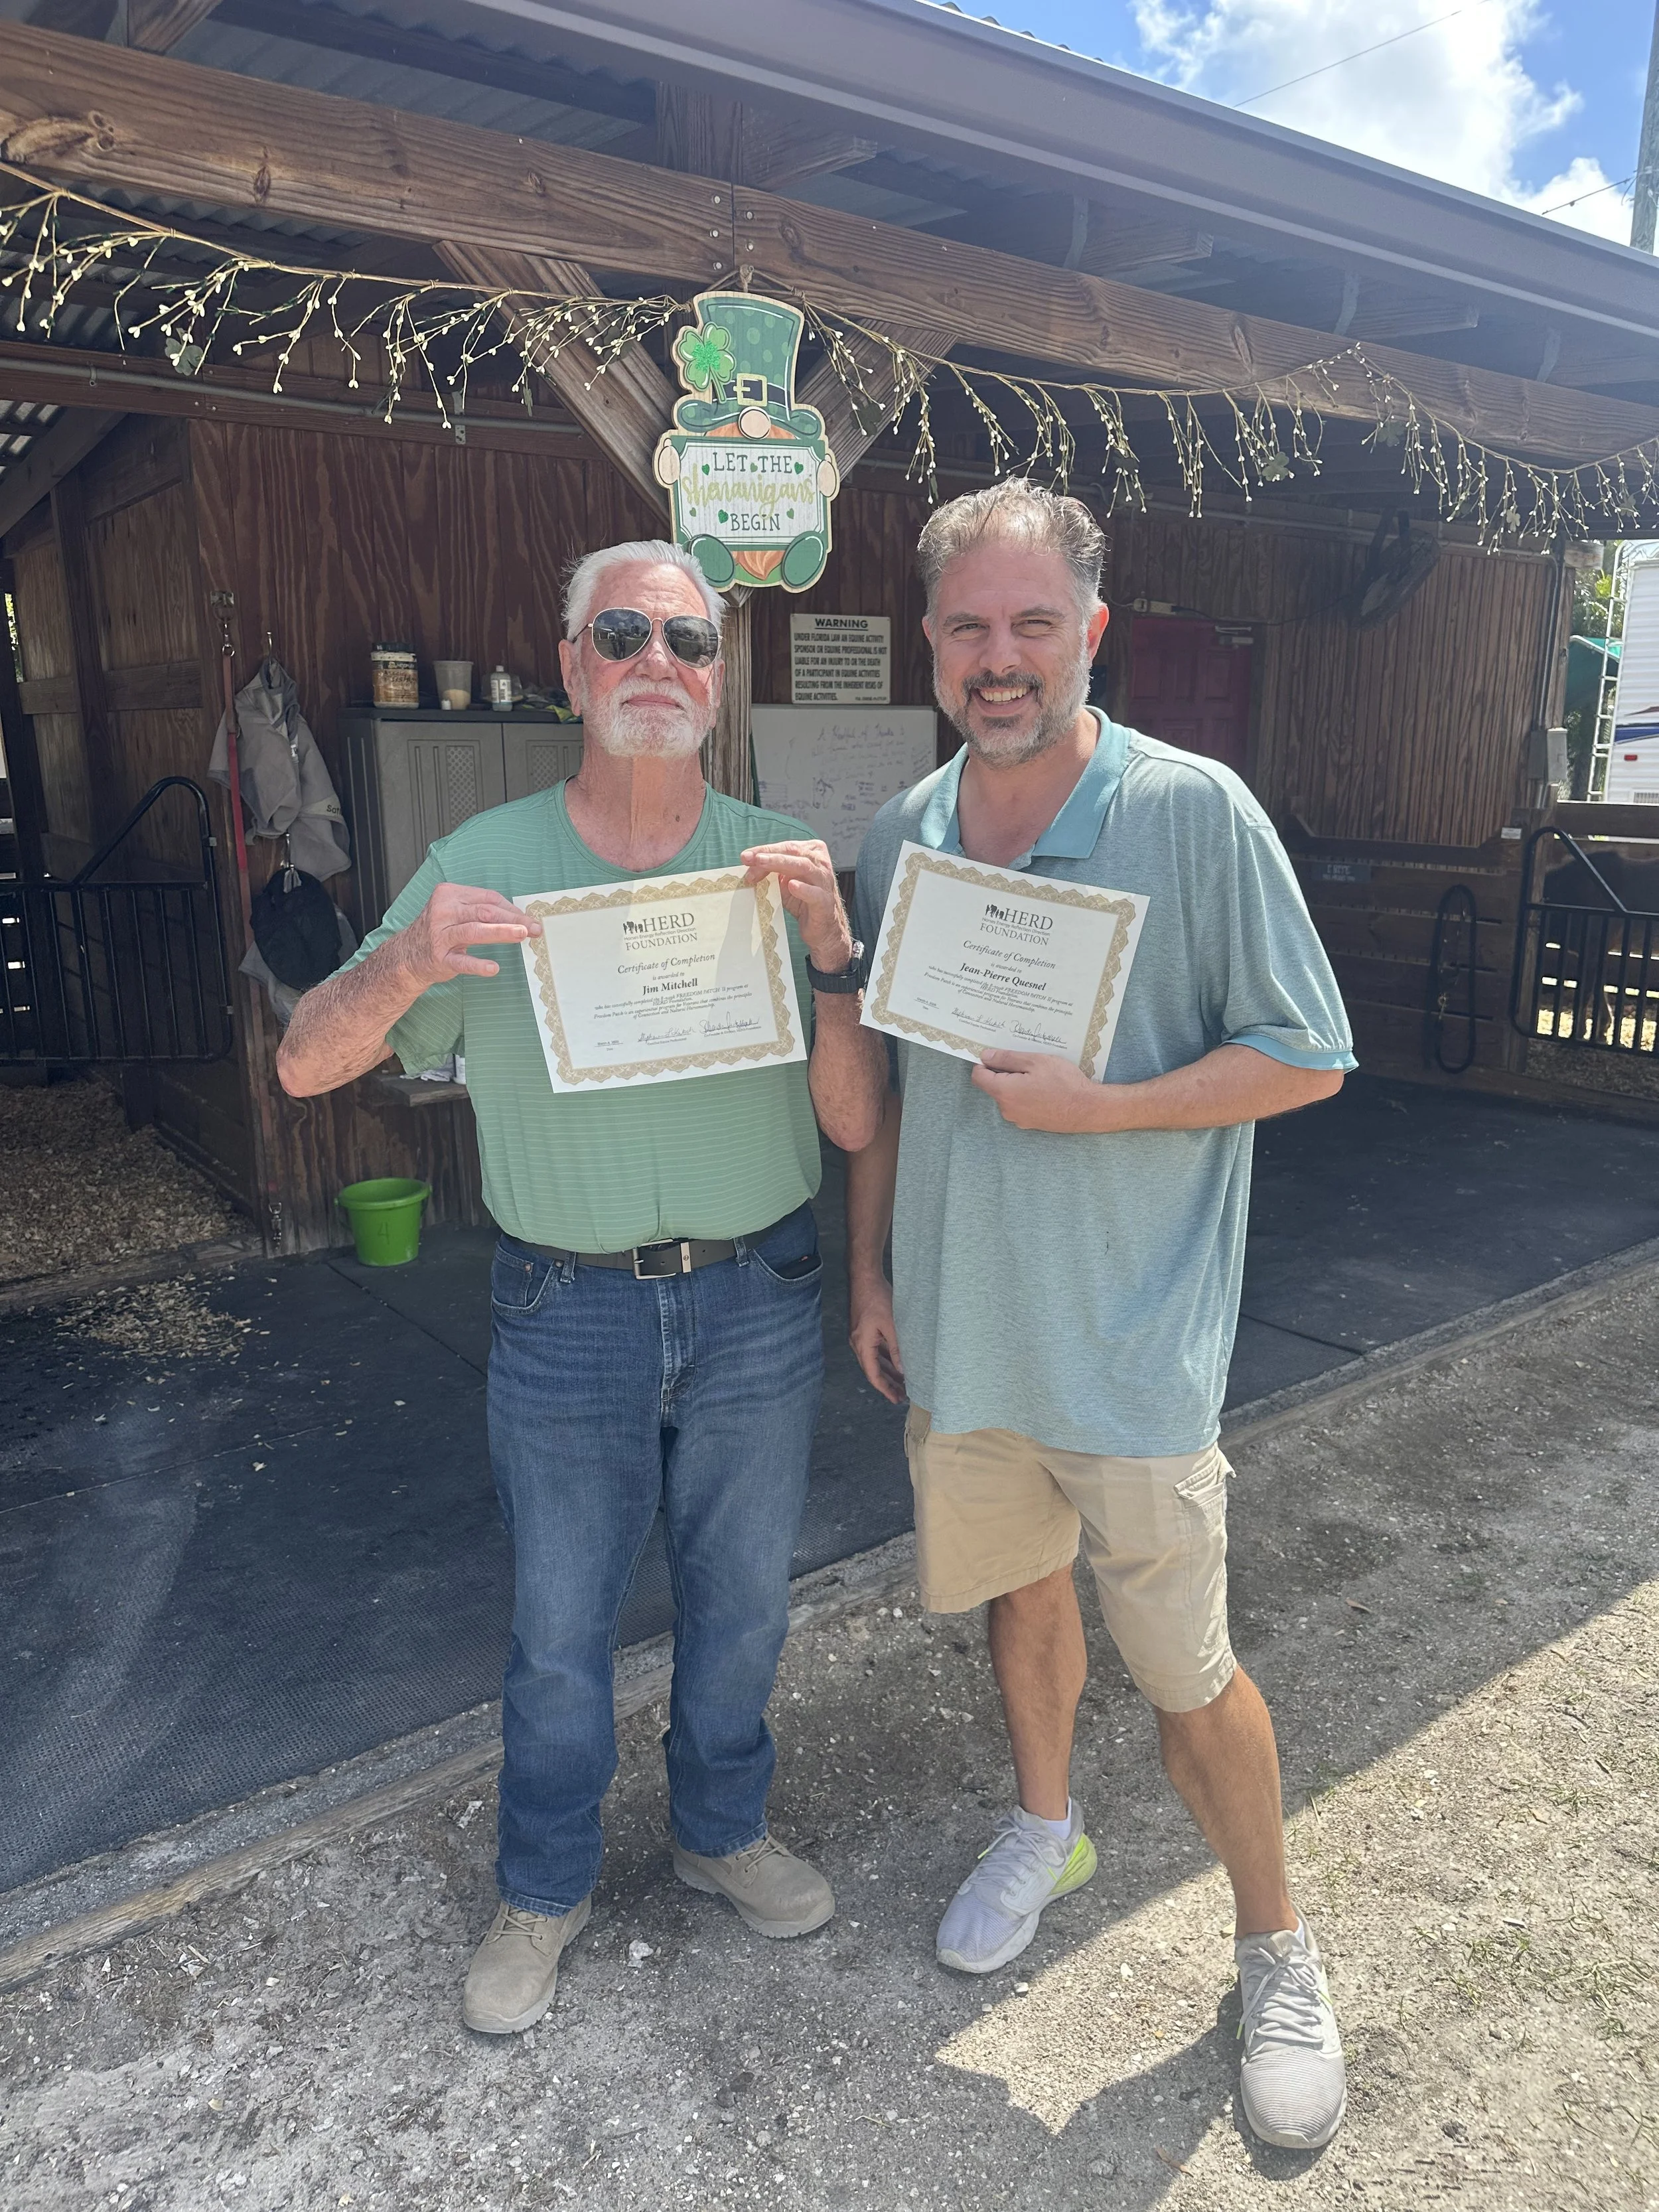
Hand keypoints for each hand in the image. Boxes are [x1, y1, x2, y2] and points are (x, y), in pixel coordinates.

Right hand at [394, 881, 540, 990]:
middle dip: (513, 919)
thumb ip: (482, 910)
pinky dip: (478, 965)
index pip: (488, 898)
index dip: (511, 909)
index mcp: (449, 894)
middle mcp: (444, 911)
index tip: (529, 919)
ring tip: (522, 935)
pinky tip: (494, 968)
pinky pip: (462, 961)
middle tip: (534, 928)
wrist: (408, 956)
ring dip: (501, 932)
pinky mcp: (440, 957)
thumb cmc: (440, 931)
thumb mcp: (457, 912)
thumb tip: (519, 917)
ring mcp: (440, 935)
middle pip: (485, 912)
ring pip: (475, 931)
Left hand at [741, 839, 852, 974]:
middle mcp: (821, 864)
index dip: (765, 849)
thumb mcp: (785, 883)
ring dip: (780, 863)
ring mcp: (824, 882)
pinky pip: (814, 893)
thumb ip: (771, 871)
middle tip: (748, 858)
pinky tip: (791, 886)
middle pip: (793, 852)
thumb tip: (748, 863)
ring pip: (803, 866)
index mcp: (812, 853)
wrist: (821, 928)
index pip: (787, 847)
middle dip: (769, 854)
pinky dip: (802, 889)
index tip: (745, 856)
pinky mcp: (824, 901)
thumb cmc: (803, 901)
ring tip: (761, 863)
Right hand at [849, 1275, 905, 1403]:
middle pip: (873, 1370)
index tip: (896, 1399)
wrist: (864, 1277)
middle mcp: (858, 1343)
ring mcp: (860, 1336)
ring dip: (887, 1371)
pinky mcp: (864, 1329)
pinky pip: (875, 1350)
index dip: (885, 1389)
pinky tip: (896, 1363)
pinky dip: (885, 1359)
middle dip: (887, 1383)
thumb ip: (896, 1349)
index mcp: (862, 1345)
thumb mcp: (892, 1325)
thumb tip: (902, 1371)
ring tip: (902, 1382)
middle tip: (901, 1396)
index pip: (873, 1374)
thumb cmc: (877, 1298)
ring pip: (875, 1360)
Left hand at [970, 1047, 1109, 1132]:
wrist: (1088, 1108)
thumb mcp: (1035, 1061)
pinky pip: (1021, 1105)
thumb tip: (985, 1056)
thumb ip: (1006, 1058)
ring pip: (1009, 1096)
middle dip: (1005, 1073)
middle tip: (1028, 1064)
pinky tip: (1045, 1090)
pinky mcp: (1030, 1124)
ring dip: (1017, 1085)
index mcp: (1004, 1092)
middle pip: (994, 1086)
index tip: (997, 1055)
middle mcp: (1007, 1109)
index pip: (978, 1077)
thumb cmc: (1063, 1082)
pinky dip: (1027, 1096)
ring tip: (1040, 1077)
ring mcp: (1018, 1119)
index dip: (984, 1064)